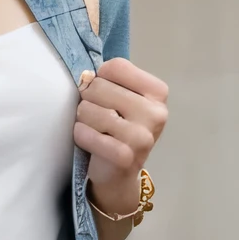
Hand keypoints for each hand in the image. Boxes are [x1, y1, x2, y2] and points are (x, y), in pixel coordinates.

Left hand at [74, 58, 167, 216]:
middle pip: (99, 86)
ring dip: (82, 119)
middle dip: (89, 100)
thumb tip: (86, 77)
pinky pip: (87, 134)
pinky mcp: (125, 156)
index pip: (116, 67)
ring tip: (94, 129)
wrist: (119, 173)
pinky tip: (87, 139)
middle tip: (97, 116)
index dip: (100, 78)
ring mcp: (142, 136)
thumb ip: (109, 81)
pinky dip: (80, 135)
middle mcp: (155, 113)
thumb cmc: (118, 128)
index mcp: (158, 92)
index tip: (105, 95)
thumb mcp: (123, 99)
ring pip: (89, 109)